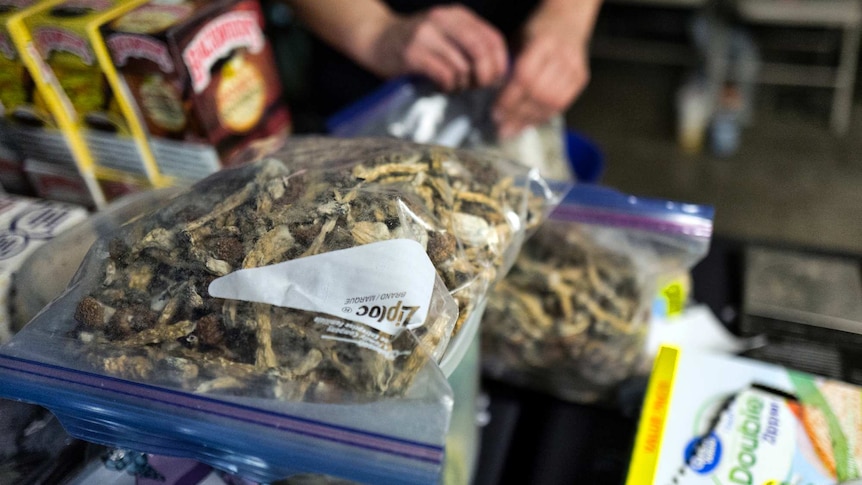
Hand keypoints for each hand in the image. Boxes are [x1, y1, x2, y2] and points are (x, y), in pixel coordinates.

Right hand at [369, 5, 508, 90]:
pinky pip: (444, 74)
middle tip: (479, 87)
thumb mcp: (445, 34)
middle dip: (486, 75)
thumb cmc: (416, 43)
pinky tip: (443, 86)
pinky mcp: (412, 53)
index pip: (492, 38)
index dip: (500, 63)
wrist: (375, 38)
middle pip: (481, 50)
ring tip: (456, 86)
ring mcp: (426, 34)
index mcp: (457, 14)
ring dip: (464, 83)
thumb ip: (469, 44)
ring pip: (462, 66)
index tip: (497, 80)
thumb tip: (498, 71)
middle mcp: (443, 19)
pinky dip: (449, 86)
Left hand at [493, 2, 595, 138]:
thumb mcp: (518, 40)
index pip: (525, 77)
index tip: (495, 111)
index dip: (509, 98)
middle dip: (517, 113)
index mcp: (543, 42)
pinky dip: (544, 116)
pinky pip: (562, 104)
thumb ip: (509, 66)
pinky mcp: (581, 78)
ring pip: (551, 102)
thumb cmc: (538, 30)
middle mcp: (562, 56)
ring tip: (513, 129)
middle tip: (502, 126)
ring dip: (530, 119)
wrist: (568, 19)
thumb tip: (492, 96)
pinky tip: (529, 122)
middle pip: (538, 93)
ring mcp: (575, 68)